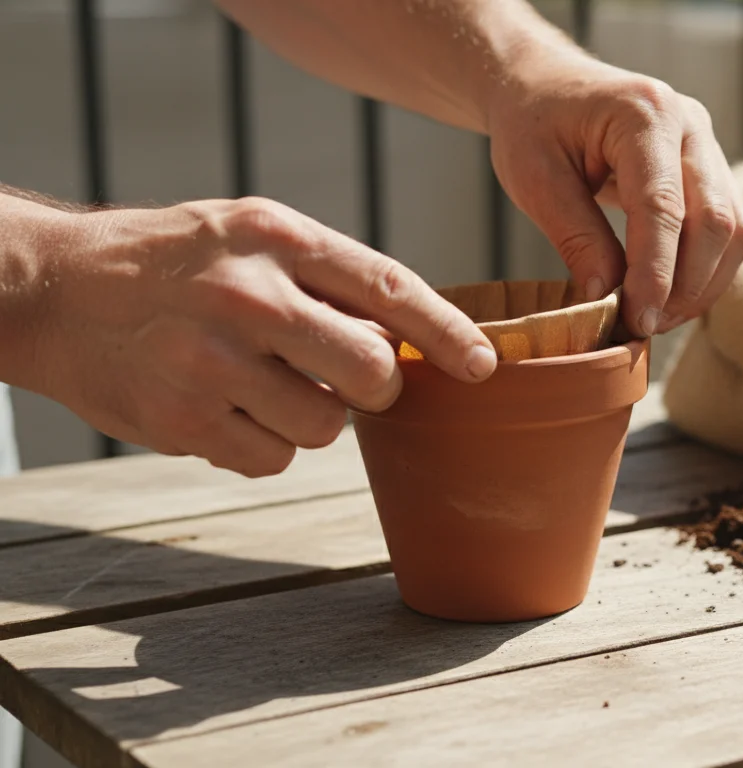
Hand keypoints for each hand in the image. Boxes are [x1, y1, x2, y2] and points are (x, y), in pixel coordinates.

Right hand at [29, 198, 495, 476]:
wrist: (56, 289)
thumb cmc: (177, 263)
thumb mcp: (251, 234)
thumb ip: (329, 276)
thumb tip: (417, 338)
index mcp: (276, 236)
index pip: (388, 288)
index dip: (447, 333)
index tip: (483, 367)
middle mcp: (248, 295)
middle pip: (372, 373)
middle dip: (374, 387)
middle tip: (344, 376)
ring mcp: (212, 361)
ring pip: (325, 427)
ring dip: (311, 417)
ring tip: (262, 382)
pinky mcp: (182, 420)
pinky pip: (272, 460)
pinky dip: (262, 444)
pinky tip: (224, 406)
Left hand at [485, 50, 742, 335]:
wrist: (548, 88)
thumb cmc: (534, 126)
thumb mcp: (533, 178)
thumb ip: (575, 236)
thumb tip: (609, 298)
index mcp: (644, 114)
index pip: (663, 205)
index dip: (655, 272)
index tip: (637, 320)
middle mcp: (690, 125)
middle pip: (715, 220)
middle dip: (686, 286)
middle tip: (645, 327)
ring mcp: (708, 146)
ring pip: (735, 231)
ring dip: (703, 286)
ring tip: (656, 319)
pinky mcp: (712, 170)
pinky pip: (730, 230)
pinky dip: (706, 272)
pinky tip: (670, 297)